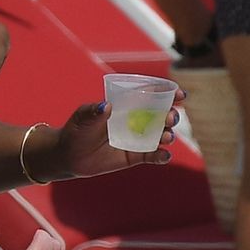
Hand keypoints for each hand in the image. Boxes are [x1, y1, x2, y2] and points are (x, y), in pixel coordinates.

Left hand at [51, 91, 187, 177]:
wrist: (69, 155)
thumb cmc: (76, 130)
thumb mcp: (82, 118)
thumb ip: (92, 112)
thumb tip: (106, 105)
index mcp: (127, 106)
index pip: (151, 96)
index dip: (168, 94)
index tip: (180, 94)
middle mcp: (136, 121)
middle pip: (162, 115)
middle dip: (172, 115)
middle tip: (169, 118)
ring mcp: (138, 139)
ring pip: (161, 135)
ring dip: (169, 135)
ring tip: (166, 137)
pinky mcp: (135, 156)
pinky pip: (153, 156)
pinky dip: (162, 156)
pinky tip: (164, 155)